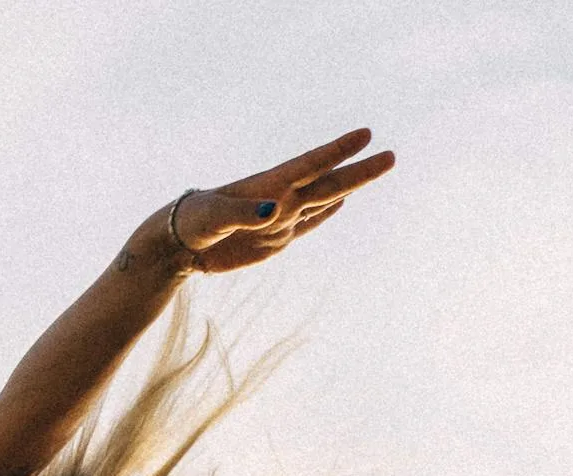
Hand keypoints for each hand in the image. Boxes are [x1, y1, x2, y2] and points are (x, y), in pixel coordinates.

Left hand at [165, 129, 393, 274]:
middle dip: (360, 171)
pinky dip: (328, 213)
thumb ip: (244, 213)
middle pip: (328, 183)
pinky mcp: (275, 240)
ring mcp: (280, 219)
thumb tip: (274, 210)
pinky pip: (309, 224)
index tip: (365, 135)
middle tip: (391, 155)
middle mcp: (281, 199)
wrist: (180, 243)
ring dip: (350, 186)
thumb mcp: (215, 216)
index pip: (311, 165)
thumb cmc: (193, 221)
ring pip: (324, 200)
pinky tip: (342, 203)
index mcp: (270, 186)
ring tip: (376, 168)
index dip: (338, 151)